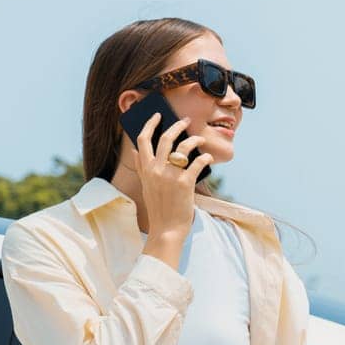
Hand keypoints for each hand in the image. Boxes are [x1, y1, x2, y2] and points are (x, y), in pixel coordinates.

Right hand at [132, 111, 212, 240]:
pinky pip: (198, 162)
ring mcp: (170, 175)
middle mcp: (156, 169)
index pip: (142, 140)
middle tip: (186, 121)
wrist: (166, 229)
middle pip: (166, 138)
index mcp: (145, 169)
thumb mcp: (146, 186)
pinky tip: (208, 157)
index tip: (158, 115)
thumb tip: (136, 151)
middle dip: (178, 125)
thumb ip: (142, 168)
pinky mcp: (185, 183)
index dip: (150, 124)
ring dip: (195, 139)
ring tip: (201, 139)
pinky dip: (205, 157)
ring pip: (183, 146)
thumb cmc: (159, 208)